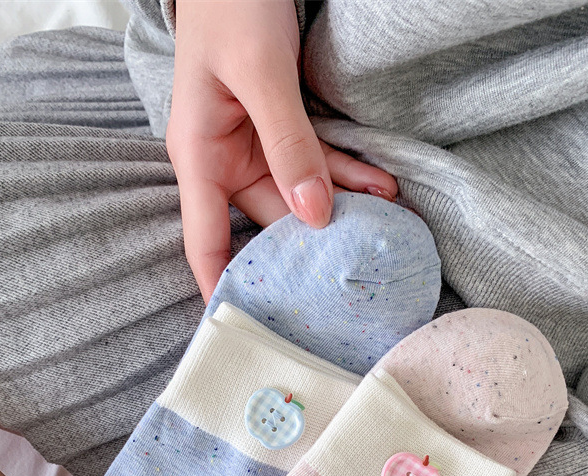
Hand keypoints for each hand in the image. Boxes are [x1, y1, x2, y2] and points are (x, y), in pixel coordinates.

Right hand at [168, 0, 397, 301]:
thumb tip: (314, 215)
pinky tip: (382, 184)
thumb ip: (289, 144)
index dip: (223, 289)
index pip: (205, 242)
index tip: (250, 331)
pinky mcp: (281, 129)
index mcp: (199, 157)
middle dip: (311, 248)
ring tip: (388, 222)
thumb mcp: (260, 73)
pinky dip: (347, 174)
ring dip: (342, 208)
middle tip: (355, 275)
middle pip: (267, 225)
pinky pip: (315, 162)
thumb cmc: (231, 2)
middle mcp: (225, 160)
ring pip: (300, 195)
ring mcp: (255, 146)